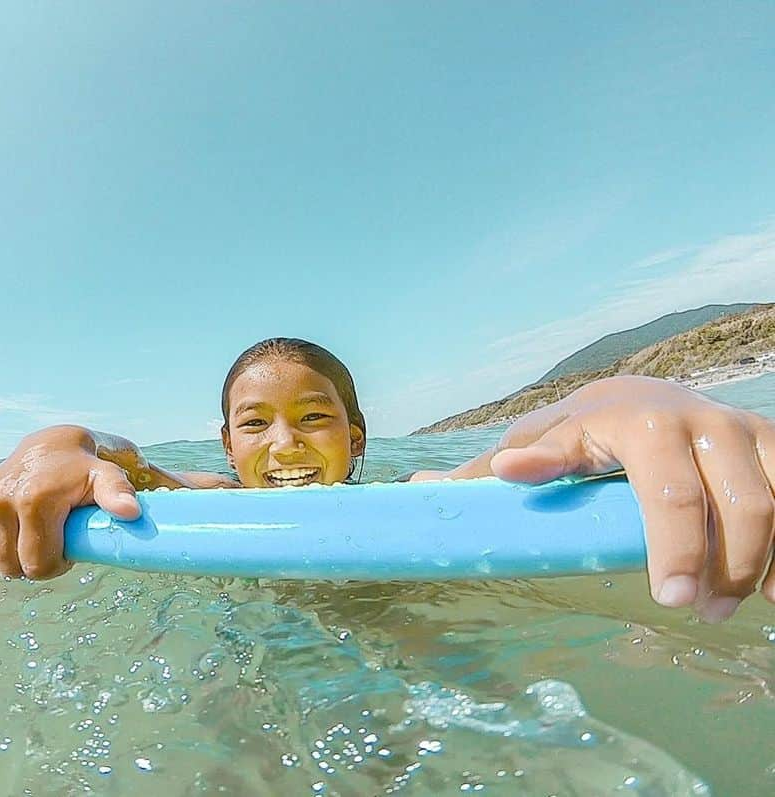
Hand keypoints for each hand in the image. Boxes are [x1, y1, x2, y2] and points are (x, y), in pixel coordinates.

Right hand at [0, 427, 142, 578]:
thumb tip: (131, 511)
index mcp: (34, 500)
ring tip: (30, 538)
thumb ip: (118, 494)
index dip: (56, 566)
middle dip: (34, 564)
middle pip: (12, 568)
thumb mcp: (106, 478)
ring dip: (9, 560)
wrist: (51, 445)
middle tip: (50, 542)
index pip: (37, 566)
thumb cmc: (84, 468)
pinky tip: (6, 536)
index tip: (67, 547)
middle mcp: (0, 499)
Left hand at [411, 376, 774, 621]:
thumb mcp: (538, 441)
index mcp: (626, 421)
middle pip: (719, 498)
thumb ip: (489, 468)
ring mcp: (741, 434)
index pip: (636, 473)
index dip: (637, 517)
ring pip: (771, 500)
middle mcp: (692, 421)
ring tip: (721, 609)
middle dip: (704, 557)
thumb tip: (418, 488)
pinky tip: (772, 593)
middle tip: (683, 608)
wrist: (650, 395)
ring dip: (753, 563)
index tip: (631, 566)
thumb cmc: (583, 431)